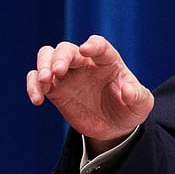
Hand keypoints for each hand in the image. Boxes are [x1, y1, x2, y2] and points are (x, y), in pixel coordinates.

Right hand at [25, 35, 153, 148]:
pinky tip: (37, 100)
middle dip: (59, 57)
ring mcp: (68, 75)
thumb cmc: (129, 110)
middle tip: (56, 72)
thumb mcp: (141, 106)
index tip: (86, 49)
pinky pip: (36, 79)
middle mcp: (86, 63)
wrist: (113, 128)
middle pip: (67, 49)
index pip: (100, 45)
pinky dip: (32, 85)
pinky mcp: (55, 90)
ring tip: (44, 81)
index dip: (93, 45)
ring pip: (48, 56)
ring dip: (43, 64)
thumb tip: (127, 90)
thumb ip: (138, 97)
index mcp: (109, 61)